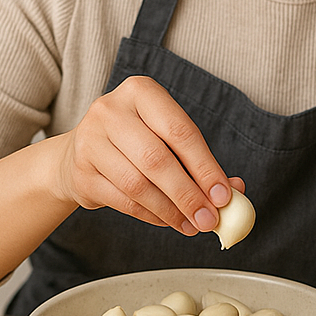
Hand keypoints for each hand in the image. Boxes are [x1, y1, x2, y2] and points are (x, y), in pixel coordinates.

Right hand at [52, 75, 240, 234]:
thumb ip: (200, 162)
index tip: (224, 195)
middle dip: (188, 194)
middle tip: (209, 218)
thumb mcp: (167, 139)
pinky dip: (151, 216)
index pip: (180, 131)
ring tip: (192, 225)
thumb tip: (235, 191)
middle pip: (156, 158)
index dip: (205, 167)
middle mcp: (110, 110)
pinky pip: (123, 201)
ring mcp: (90, 141)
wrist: (79, 153)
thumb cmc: (136, 143)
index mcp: (140, 91)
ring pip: (138, 184)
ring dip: (171, 210)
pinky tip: (169, 221)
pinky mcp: (81, 173)